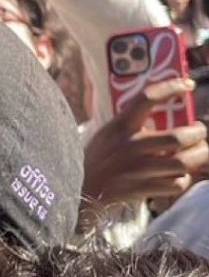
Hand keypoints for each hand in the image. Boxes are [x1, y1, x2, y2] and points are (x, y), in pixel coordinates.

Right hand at [82, 77, 206, 207]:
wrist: (80, 190)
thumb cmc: (99, 158)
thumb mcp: (109, 133)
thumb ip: (133, 122)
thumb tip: (170, 113)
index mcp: (120, 127)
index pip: (148, 98)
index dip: (172, 87)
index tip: (188, 85)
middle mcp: (129, 147)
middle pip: (178, 138)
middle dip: (198, 134)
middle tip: (198, 131)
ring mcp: (136, 171)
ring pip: (182, 163)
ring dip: (197, 156)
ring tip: (197, 152)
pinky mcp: (140, 190)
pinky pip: (175, 184)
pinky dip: (183, 179)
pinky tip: (178, 174)